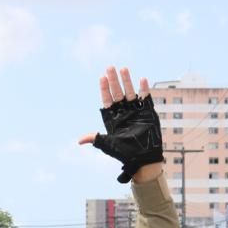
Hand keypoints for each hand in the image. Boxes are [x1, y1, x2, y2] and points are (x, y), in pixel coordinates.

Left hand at [79, 66, 163, 183]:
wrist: (143, 159)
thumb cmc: (125, 153)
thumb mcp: (108, 144)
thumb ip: (96, 138)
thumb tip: (79, 140)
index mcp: (113, 119)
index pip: (107, 100)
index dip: (104, 89)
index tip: (101, 78)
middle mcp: (124, 113)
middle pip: (117, 93)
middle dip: (113, 80)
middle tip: (110, 67)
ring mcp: (136, 112)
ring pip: (130, 92)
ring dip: (127, 81)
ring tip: (123, 69)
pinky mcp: (147, 113)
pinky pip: (145, 99)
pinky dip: (144, 90)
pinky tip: (142, 79)